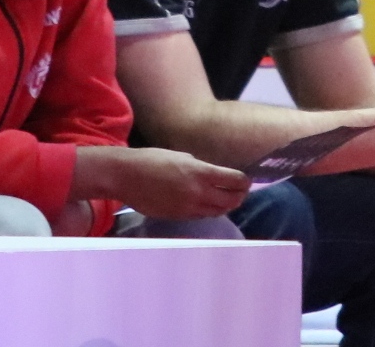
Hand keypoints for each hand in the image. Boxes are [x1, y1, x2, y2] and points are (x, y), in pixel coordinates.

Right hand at [70, 144, 249, 220]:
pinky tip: (208, 203)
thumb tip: (218, 176)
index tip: (247, 179)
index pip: (235, 181)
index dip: (245, 181)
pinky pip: (202, 216)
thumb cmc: (153, 159)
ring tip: (228, 197)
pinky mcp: (178, 217)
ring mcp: (188, 208)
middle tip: (241, 190)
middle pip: (231, 201)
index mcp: (201, 173)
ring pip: (218, 212)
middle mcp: (198, 193)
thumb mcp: (183, 157)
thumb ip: (203, 169)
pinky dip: (210, 210)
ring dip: (226, 205)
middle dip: (239, 195)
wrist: (127, 176)